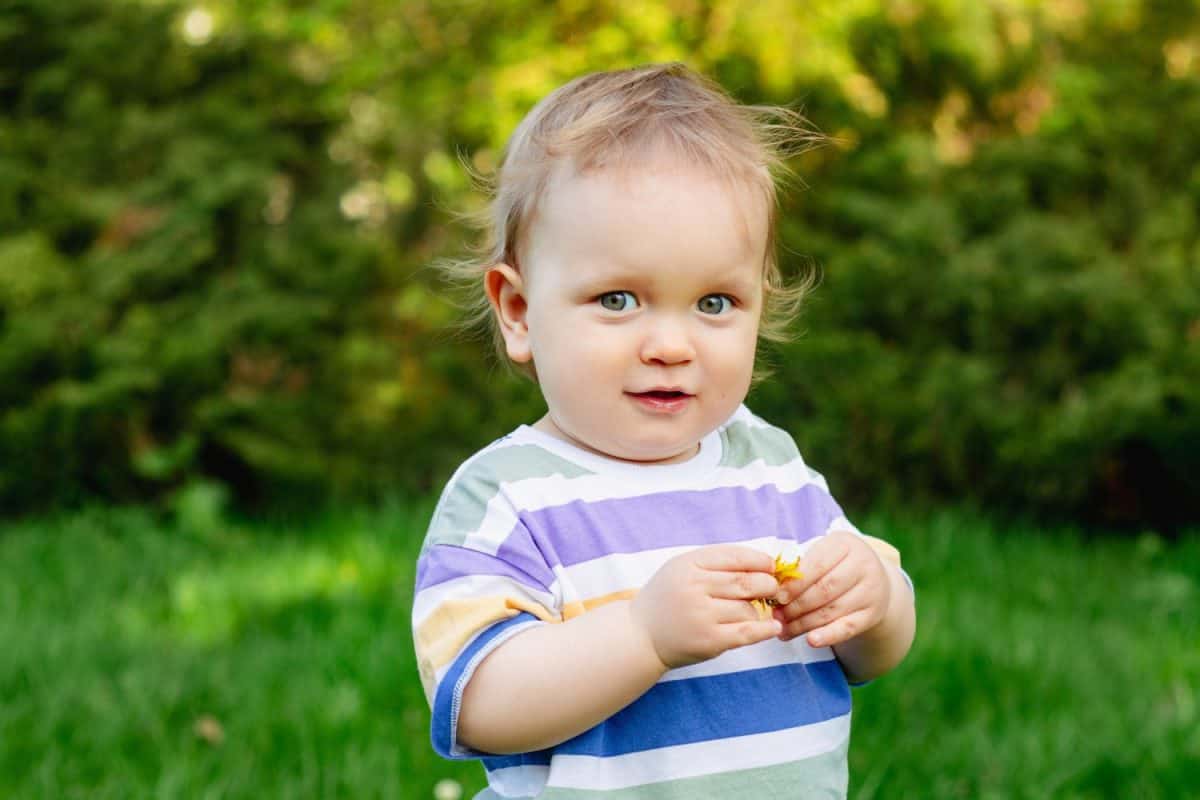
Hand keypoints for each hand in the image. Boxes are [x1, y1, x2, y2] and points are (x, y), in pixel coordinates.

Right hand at [631, 544, 781, 669]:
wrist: (640, 636)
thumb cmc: (667, 599)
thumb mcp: (682, 569)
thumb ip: (716, 563)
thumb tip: (762, 563)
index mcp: (688, 565)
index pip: (735, 557)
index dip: (760, 561)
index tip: (771, 567)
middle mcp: (694, 587)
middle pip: (747, 582)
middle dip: (768, 584)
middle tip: (773, 589)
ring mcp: (701, 615)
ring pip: (748, 608)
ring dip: (759, 610)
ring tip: (754, 610)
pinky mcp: (709, 641)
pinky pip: (747, 633)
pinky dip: (765, 630)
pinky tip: (773, 628)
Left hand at [773, 530, 890, 648]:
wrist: (874, 579)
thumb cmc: (835, 565)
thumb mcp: (822, 554)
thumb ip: (800, 566)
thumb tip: (772, 587)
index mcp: (845, 544)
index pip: (817, 564)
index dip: (795, 583)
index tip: (777, 597)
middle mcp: (863, 565)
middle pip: (825, 589)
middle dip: (797, 605)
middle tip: (777, 616)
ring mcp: (871, 590)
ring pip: (833, 610)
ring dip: (804, 623)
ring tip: (784, 630)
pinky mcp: (873, 614)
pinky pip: (848, 628)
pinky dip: (828, 636)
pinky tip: (811, 640)